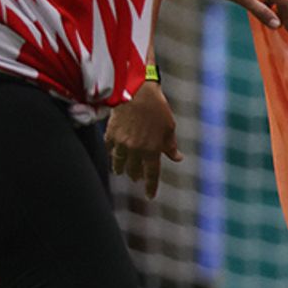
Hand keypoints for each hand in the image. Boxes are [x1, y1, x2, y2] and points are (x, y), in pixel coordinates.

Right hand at [107, 80, 180, 198]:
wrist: (136, 91)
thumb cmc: (157, 108)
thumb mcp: (169, 127)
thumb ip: (171, 146)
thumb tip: (177, 158)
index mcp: (152, 150)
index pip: (151, 174)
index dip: (150, 186)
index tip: (149, 196)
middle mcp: (136, 150)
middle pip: (134, 169)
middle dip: (135, 175)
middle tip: (136, 178)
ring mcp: (121, 143)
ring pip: (119, 162)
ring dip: (120, 168)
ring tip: (120, 171)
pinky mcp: (110, 133)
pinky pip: (110, 148)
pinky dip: (111, 153)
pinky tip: (112, 154)